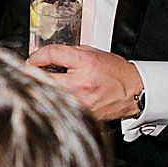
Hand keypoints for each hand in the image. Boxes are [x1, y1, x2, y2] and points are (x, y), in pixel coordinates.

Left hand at [27, 45, 143, 121]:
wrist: (135, 92)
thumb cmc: (116, 73)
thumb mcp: (94, 54)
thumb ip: (70, 53)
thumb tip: (48, 55)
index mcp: (86, 63)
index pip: (52, 54)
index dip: (37, 55)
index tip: (33, 58)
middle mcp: (82, 83)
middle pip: (44, 77)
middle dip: (33, 73)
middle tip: (31, 71)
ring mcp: (81, 101)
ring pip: (49, 94)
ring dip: (42, 87)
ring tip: (44, 83)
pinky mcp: (83, 113)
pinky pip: (61, 105)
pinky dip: (55, 99)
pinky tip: (56, 95)